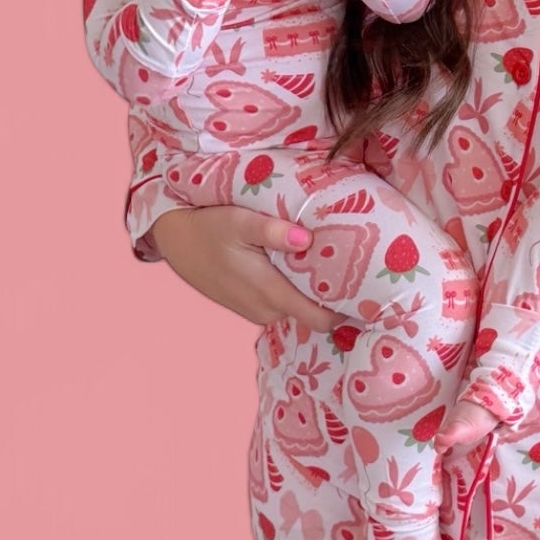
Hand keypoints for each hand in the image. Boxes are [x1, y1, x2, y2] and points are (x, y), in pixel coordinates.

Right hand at [148, 205, 334, 330]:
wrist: (174, 239)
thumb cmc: (208, 226)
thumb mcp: (238, 220)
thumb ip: (271, 231)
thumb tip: (305, 239)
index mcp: (270, 293)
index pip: (321, 318)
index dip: (345, 308)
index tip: (365, 288)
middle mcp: (267, 310)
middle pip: (313, 312)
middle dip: (331, 293)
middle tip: (350, 263)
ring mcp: (257, 312)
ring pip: (298, 307)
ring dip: (310, 289)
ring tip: (326, 260)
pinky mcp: (250, 307)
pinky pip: (282, 303)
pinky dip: (293, 288)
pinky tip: (295, 266)